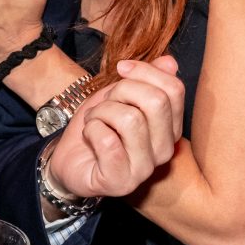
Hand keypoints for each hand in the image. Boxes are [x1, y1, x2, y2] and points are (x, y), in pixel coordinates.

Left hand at [43, 56, 183, 202]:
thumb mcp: (120, 94)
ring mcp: (144, 169)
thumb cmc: (98, 125)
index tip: (121, 68)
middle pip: (156, 102)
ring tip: (94, 120)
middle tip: (105, 102)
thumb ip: (146, 79)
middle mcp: (164, 150)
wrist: (70, 157)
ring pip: (130, 119)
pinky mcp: (120, 182)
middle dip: (121, 91)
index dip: (144, 71)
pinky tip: (89, 135)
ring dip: (102, 112)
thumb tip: (169, 62)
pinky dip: (92, 129)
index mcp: (171, 127)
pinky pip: (108, 141)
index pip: (174, 89)